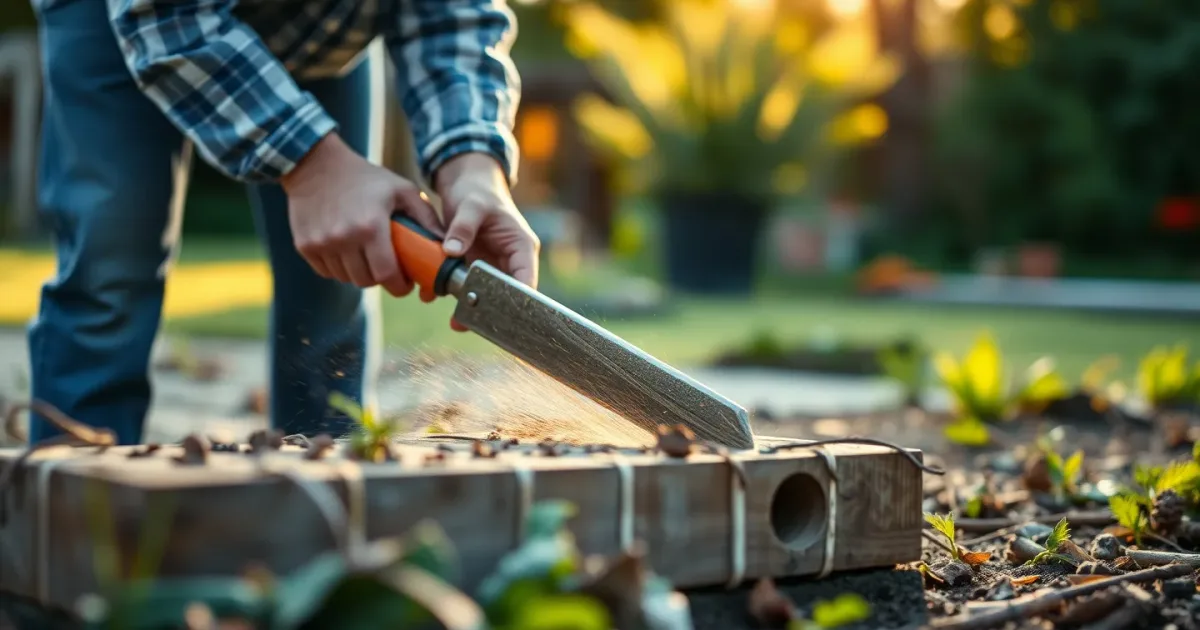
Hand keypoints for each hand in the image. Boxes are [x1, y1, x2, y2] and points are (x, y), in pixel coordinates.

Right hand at [281, 134, 441, 296]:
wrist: (314, 164)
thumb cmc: (364, 177)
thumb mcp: (401, 189)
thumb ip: (425, 217)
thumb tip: (446, 245)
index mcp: (370, 226)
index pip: (387, 275)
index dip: (399, 286)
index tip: (406, 283)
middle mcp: (343, 238)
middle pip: (366, 281)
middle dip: (382, 280)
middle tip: (389, 269)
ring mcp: (320, 244)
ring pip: (346, 279)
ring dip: (360, 274)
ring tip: (368, 258)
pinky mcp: (305, 246)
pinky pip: (327, 272)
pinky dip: (339, 269)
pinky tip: (347, 252)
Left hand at [434, 152, 539, 330]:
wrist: (466, 185)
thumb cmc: (477, 191)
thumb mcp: (471, 204)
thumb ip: (463, 226)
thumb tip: (451, 251)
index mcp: (521, 247)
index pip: (526, 280)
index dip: (519, 300)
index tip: (504, 316)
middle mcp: (510, 261)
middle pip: (507, 295)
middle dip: (491, 311)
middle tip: (473, 323)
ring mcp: (491, 267)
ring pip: (486, 296)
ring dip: (470, 308)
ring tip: (456, 322)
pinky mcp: (473, 268)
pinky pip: (467, 287)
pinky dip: (453, 295)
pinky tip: (436, 299)